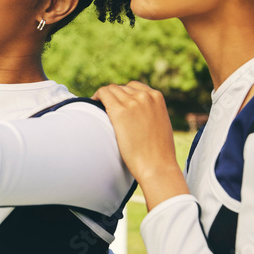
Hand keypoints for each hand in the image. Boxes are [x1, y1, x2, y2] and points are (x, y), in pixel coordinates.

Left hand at [93, 81, 188, 209]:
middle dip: (112, 97)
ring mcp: (132, 102)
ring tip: (96, 107)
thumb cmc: (159, 152)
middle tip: (104, 108)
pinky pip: (103, 94)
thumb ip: (151, 113)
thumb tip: (138, 113)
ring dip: (103, 97)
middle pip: (121, 88)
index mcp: (157, 97)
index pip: (133, 87)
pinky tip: (92, 103)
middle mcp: (145, 96)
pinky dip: (96, 96)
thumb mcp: (160, 124)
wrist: (157, 166)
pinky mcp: (119, 111)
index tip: (116, 103)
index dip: (122, 94)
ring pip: (111, 90)